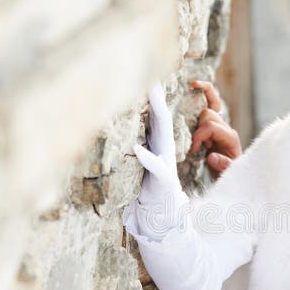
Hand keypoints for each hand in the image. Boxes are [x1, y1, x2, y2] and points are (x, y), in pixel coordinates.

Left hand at [134, 82, 184, 217]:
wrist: (164, 213)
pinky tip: (138, 149)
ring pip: (164, 137)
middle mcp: (164, 150)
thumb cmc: (151, 187)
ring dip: (158, 118)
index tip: (149, 77)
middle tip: (154, 79)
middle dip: (158, 100)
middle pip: (163, 120)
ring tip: (154, 100)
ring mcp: (165, 164)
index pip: (157, 117)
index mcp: (159, 145)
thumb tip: (124, 126)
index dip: (154, 98)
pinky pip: (155, 167)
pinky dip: (147, 157)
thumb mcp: (144, 163)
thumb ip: (140, 144)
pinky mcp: (162, 180)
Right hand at [189, 80, 241, 178]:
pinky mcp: (214, 124)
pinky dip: (204, 93)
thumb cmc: (228, 173)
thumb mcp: (227, 173)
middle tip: (198, 146)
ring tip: (198, 139)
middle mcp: (227, 128)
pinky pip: (211, 102)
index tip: (193, 150)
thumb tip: (211, 156)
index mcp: (230, 138)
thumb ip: (222, 165)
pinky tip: (194, 86)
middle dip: (199, 128)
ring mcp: (221, 124)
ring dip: (198, 120)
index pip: (211, 127)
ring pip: (208, 107)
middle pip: (208, 114)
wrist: (230, 174)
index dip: (199, 136)